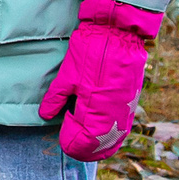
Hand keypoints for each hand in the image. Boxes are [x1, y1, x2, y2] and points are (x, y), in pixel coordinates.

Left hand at [38, 0, 168, 161]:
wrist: (118, 32)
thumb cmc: (90, 52)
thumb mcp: (67, 75)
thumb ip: (56, 98)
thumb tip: (45, 115)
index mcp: (96, 109)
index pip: (84, 141)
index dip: (71, 142)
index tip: (63, 138)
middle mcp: (114, 114)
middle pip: (101, 144)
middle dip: (86, 147)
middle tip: (72, 143)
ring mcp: (127, 108)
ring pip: (115, 136)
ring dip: (101, 142)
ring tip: (86, 139)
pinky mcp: (133, 100)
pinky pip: (123, 124)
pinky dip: (112, 131)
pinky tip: (102, 128)